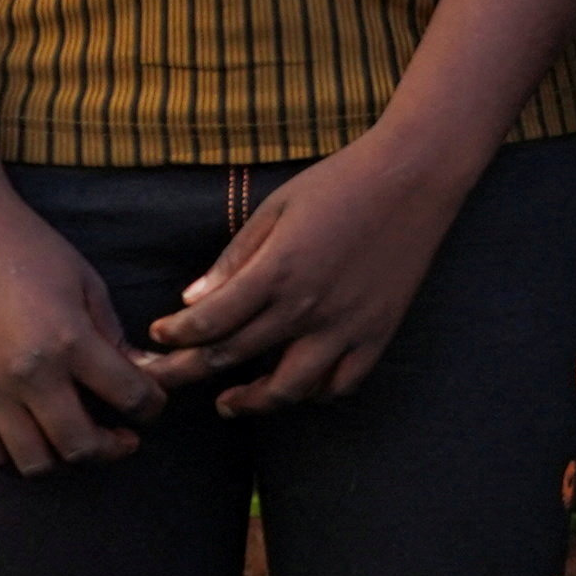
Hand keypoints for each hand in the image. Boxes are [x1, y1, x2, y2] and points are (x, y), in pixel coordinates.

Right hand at [0, 197, 156, 474]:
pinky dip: (19, 454)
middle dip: (112, 448)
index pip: (128, 396)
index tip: (154, 405)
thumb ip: (113, 338)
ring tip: (80, 437)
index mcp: (69, 341)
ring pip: (33, 461)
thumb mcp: (89, 286)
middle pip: (79, 446)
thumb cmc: (33, 252)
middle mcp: (28, 375)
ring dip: (65, 459)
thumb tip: (142, 376)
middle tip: (124, 436)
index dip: (152, 407)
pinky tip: (37, 433)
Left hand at [142, 134, 476, 415]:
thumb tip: (192, 301)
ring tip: (229, 402)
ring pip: (288, 389)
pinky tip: (298, 385)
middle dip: (187, 372)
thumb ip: (234, 258)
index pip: (208, 323)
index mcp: (277, 271)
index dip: (174, 337)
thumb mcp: (276, 207)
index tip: (158, 338)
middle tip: (164, 381)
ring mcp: (347, 325)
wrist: (417, 173)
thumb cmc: (341, 181)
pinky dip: (315, 392)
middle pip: (232, 358)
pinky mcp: (379, 331)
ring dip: (251, 401)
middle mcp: (308, 307)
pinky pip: (342, 383)